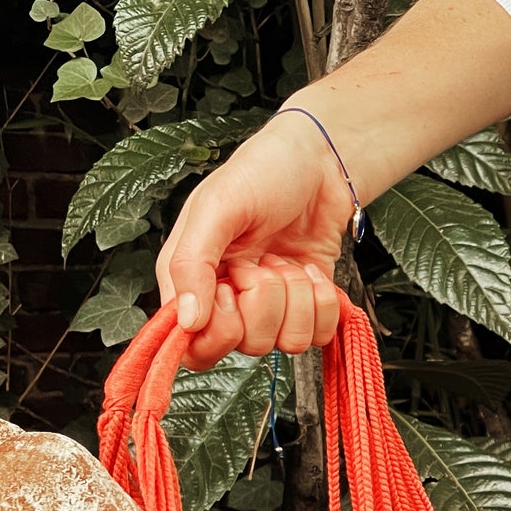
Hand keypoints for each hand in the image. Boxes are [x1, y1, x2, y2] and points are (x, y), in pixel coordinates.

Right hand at [155, 109, 351, 369]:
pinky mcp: (307, 308)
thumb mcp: (218, 207)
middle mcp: (228, 301)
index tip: (231, 286)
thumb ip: (193, 264)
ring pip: (288, 343)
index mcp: (192, 281)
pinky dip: (324, 302)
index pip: (195, 347)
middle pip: (247, 346)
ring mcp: (271, 308)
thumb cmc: (262, 173)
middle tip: (264, 261)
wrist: (321, 163)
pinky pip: (319, 334)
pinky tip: (310, 270)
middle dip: (267, 301)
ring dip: (298, 298)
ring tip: (288, 260)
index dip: (219, 327)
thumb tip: (186, 322)